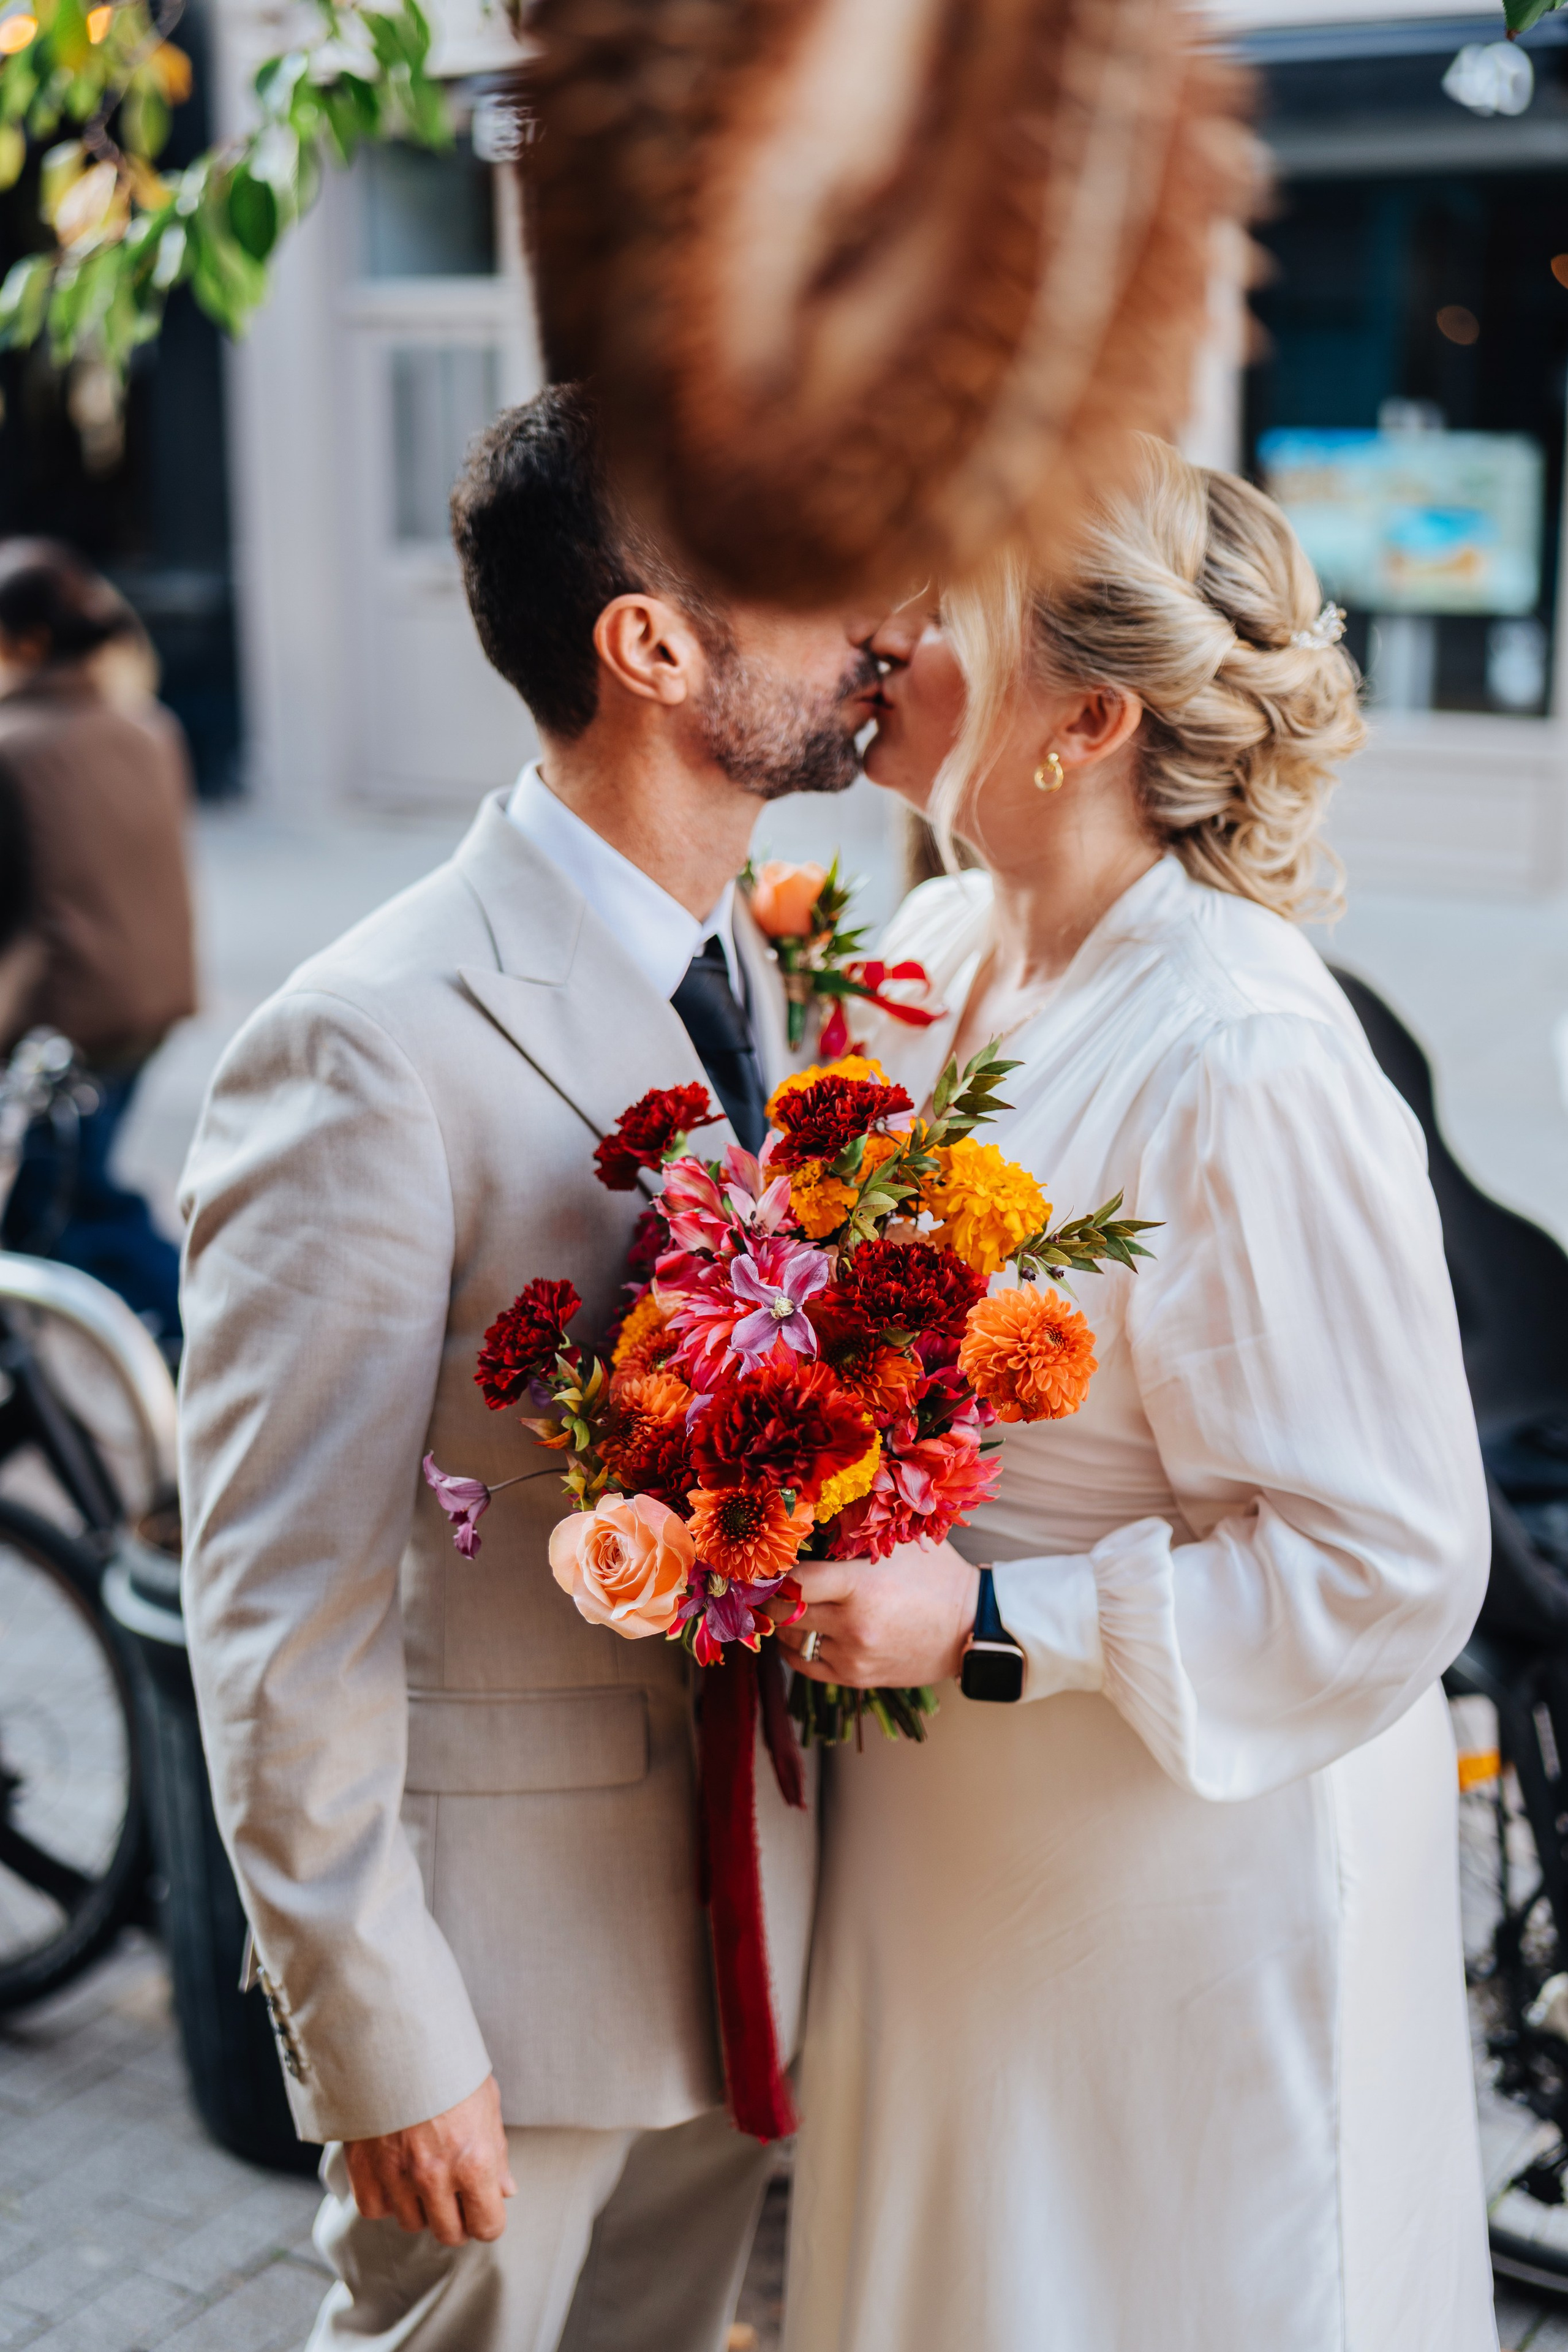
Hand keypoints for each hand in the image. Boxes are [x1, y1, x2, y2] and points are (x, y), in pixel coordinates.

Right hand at [344, 2074, 515, 2246]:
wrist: (395, 2039)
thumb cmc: (447, 2066)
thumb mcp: (485, 2101)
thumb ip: (496, 2152)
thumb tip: (506, 2190)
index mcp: (474, 2160)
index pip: (487, 2226)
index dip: (487, 2219)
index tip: (482, 2207)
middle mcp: (436, 2176)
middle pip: (449, 2233)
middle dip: (456, 2217)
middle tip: (453, 2192)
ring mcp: (397, 2176)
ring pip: (412, 2223)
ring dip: (419, 2206)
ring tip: (421, 2170)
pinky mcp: (364, 2170)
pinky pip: (375, 2208)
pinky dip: (384, 2197)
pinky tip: (393, 2171)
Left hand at [767, 1540, 980, 1687]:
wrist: (972, 1625)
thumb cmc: (936, 1575)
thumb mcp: (900, 1541)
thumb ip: (856, 1527)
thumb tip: (811, 1513)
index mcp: (860, 1586)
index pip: (795, 1581)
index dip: (775, 1570)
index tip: (769, 1561)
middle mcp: (852, 1626)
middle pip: (784, 1612)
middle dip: (771, 1594)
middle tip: (766, 1581)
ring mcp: (853, 1656)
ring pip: (790, 1640)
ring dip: (782, 1620)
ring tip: (787, 1601)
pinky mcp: (856, 1678)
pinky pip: (804, 1664)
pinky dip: (794, 1646)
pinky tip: (798, 1630)